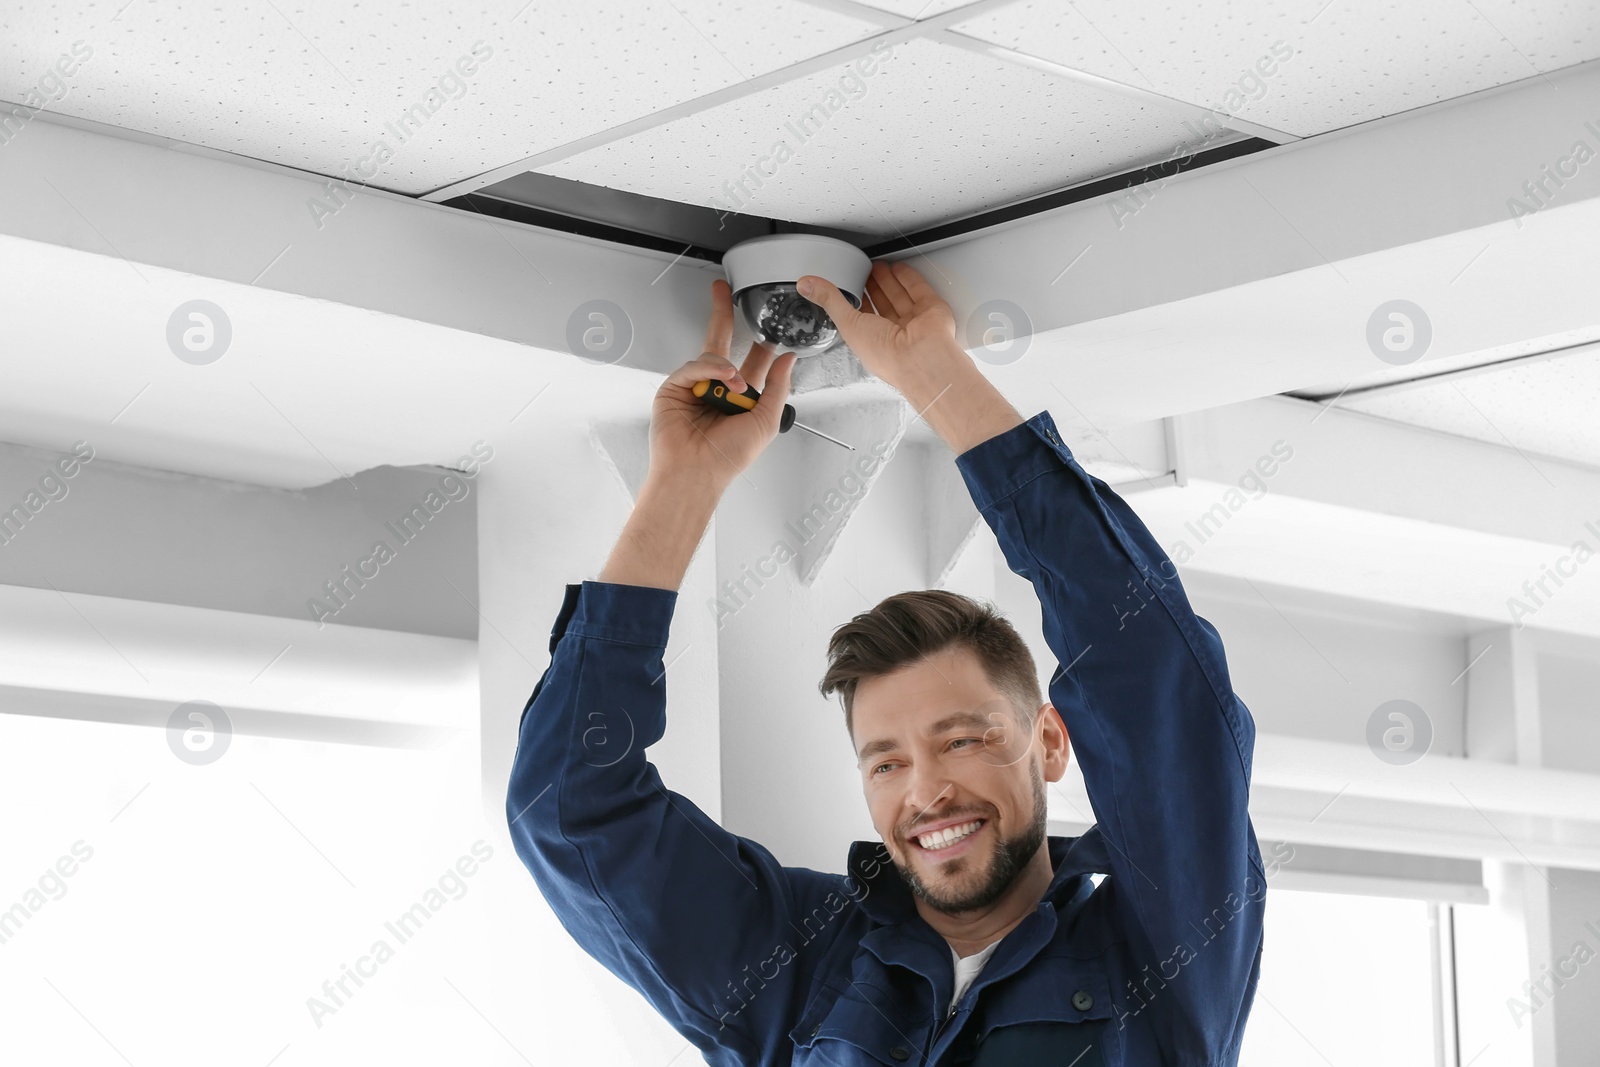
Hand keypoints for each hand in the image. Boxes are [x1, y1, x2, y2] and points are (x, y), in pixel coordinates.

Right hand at [646, 278, 798, 491]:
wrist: (697, 472)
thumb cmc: (728, 457)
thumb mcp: (767, 420)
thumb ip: (778, 387)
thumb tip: (788, 359)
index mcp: (740, 398)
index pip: (753, 362)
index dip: (762, 343)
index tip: (771, 326)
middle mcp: (717, 389)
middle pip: (722, 344)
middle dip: (723, 315)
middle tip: (724, 292)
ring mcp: (694, 387)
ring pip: (710, 356)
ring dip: (725, 367)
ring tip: (735, 385)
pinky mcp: (674, 388)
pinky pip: (693, 367)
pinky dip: (709, 369)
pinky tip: (721, 378)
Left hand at [797, 260, 962, 396]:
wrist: (920, 357)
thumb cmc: (888, 356)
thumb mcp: (848, 324)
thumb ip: (830, 301)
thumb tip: (807, 285)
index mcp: (872, 342)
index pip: (861, 317)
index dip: (855, 300)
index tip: (847, 285)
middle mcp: (894, 334)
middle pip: (881, 304)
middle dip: (872, 287)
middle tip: (862, 270)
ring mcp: (914, 322)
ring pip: (899, 296)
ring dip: (887, 280)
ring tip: (876, 265)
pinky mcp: (931, 311)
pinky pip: (919, 290)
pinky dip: (908, 278)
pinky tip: (898, 268)